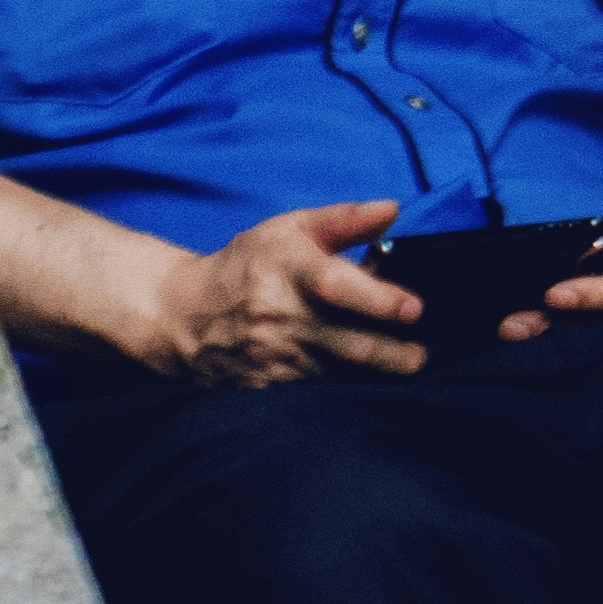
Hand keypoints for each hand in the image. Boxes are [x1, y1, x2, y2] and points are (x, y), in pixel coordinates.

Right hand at [136, 200, 426, 389]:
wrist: (184, 313)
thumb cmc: (248, 265)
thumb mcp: (289, 230)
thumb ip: (344, 220)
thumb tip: (392, 210)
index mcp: (290, 271)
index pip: (339, 287)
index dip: (381, 300)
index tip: (413, 309)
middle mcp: (283, 317)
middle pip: (352, 345)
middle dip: (395, 355)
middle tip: (418, 354)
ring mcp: (276, 355)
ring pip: (341, 373)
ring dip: (375, 372)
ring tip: (401, 362)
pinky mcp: (269, 385)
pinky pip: (318, 393)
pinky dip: (345, 389)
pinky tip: (363, 381)